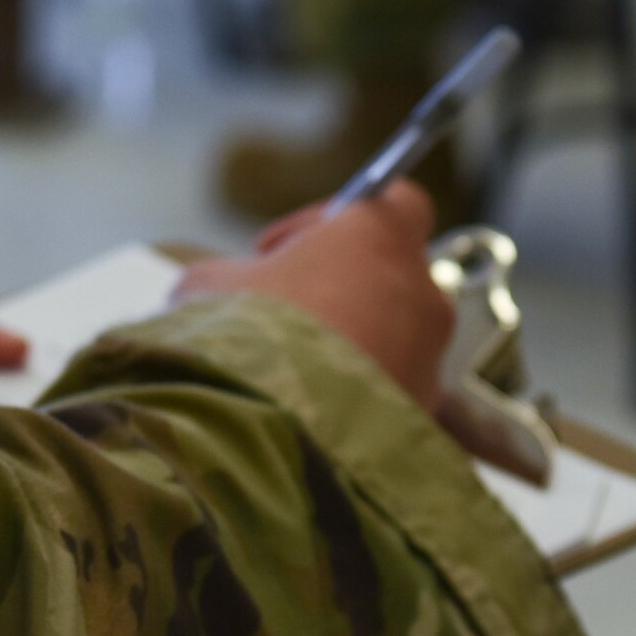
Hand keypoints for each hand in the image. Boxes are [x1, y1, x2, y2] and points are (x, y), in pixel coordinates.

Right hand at [175, 181, 452, 409]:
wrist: (270, 432)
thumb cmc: (244, 338)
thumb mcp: (206, 288)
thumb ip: (226, 275)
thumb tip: (214, 290)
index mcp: (378, 239)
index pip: (393, 202)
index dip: (338, 220)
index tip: (287, 248)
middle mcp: (420, 291)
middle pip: (390, 275)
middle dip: (341, 288)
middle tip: (284, 312)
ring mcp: (429, 357)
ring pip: (395, 337)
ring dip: (351, 344)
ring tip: (291, 372)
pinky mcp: (423, 413)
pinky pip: (391, 390)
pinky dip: (359, 395)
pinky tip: (308, 411)